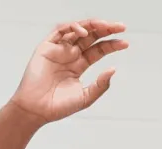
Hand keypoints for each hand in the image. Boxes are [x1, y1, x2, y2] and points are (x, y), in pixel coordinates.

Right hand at [7, 19, 128, 124]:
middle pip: (91, 36)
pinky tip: (85, 33)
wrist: (36, 110)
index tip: (125, 43)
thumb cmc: (58, 107)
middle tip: (121, 27)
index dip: (111, 45)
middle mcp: (69, 54)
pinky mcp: (46, 47)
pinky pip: (60, 31)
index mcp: (79, 65)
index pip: (98, 50)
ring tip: (106, 26)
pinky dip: (73, 28)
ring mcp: (58, 50)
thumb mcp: (85, 97)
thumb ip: (100, 85)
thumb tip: (114, 68)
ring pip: (77, 30)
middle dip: (106, 29)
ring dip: (92, 25)